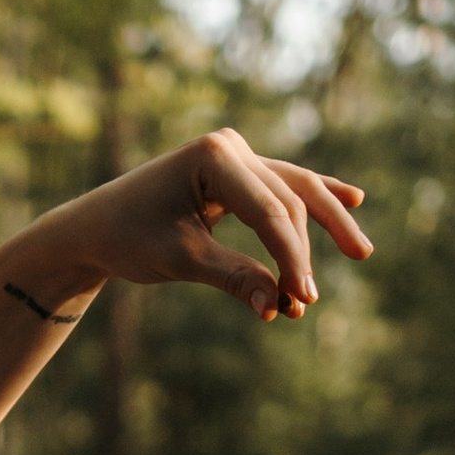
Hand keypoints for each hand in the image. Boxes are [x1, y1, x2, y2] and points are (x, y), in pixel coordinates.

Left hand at [4, 128, 370, 323]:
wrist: (94, 226)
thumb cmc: (128, 237)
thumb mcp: (180, 260)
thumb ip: (234, 278)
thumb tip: (280, 307)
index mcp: (213, 156)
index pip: (269, 212)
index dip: (292, 258)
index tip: (302, 300)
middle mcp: (230, 147)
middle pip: (287, 202)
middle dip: (303, 253)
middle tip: (310, 301)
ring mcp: (235, 156)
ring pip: (293, 192)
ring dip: (324, 225)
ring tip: (361, 252)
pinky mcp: (236, 173)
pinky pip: (282, 188)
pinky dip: (314, 198)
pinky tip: (353, 199)